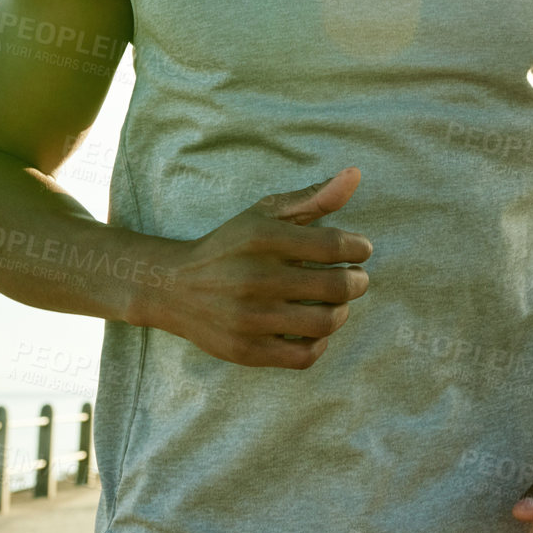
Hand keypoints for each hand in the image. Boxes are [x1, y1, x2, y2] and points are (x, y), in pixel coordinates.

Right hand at [138, 167, 371, 367]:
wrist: (173, 287)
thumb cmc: (231, 245)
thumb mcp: (266, 214)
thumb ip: (314, 197)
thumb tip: (356, 175)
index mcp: (264, 239)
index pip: (334, 245)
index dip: (359, 248)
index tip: (360, 250)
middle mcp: (256, 278)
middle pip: (337, 287)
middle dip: (358, 281)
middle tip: (355, 278)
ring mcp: (250, 318)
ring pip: (325, 323)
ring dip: (342, 311)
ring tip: (336, 302)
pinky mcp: (246, 350)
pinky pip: (304, 357)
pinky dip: (320, 344)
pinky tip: (315, 330)